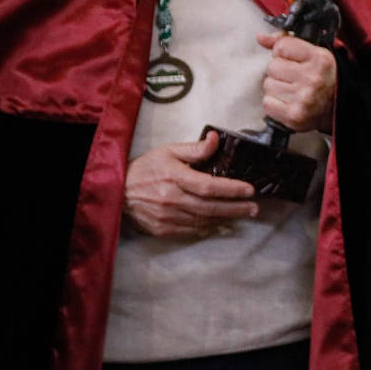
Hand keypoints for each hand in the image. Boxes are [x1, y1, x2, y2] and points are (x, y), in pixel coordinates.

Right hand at [123, 132, 257, 237]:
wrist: (115, 192)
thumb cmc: (145, 168)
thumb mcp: (168, 151)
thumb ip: (195, 149)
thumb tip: (217, 139)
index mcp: (174, 178)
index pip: (209, 186)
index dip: (231, 189)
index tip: (250, 190)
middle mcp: (171, 200)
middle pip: (210, 207)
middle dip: (236, 208)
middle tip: (254, 208)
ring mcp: (166, 217)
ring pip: (203, 221)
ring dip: (226, 218)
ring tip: (243, 214)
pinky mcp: (162, 229)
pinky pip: (191, 230)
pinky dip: (208, 227)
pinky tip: (221, 222)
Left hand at [256, 31, 335, 132]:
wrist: (338, 109)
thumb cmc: (323, 77)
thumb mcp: (314, 54)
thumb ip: (287, 42)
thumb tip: (260, 37)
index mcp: (320, 59)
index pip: (282, 46)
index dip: (283, 53)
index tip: (293, 60)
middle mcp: (313, 78)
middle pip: (272, 66)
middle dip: (279, 71)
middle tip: (294, 78)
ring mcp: (304, 98)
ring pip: (268, 84)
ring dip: (276, 87)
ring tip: (292, 91)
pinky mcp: (294, 116)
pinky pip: (267, 103)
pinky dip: (274, 103)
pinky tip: (288, 102)